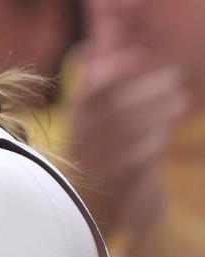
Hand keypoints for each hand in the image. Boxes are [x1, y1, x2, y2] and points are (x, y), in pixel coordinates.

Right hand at [67, 43, 188, 237]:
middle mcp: (82, 143)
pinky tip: (165, 131)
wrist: (93, 211)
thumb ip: (97, 85)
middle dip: (145, 89)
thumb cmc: (99, 157)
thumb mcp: (91, 123)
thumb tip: (101, 45)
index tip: (138, 55)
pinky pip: (134, 159)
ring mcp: (97, 164)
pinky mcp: (114, 184)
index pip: (89, 91)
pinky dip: (151, 142)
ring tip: (181, 99)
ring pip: (126, 132)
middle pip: (113, 109)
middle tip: (174, 76)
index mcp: (75, 125)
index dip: (113, 71)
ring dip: (156, 112)